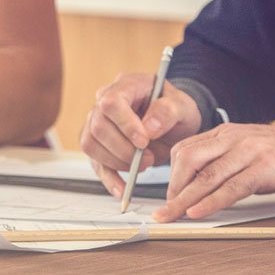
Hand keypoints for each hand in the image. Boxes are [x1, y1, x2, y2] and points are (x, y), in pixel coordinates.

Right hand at [79, 72, 201, 196]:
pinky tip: (122, 189)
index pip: (111, 103)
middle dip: (124, 149)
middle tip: (149, 158)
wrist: (172, 124)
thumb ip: (169, 111)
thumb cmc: (175, 111)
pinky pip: (94, 162)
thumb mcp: (183, 107)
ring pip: (91, 144)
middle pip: (98, 127)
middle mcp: (104, 101)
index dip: (124, 124)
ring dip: (117, 161)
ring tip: (142, 166)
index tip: (144, 142)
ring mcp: (97, 122)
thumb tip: (149, 127)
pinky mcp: (98, 144)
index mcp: (125, 85)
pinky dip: (108, 178)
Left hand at [153, 121, 274, 221]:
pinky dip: (211, 202)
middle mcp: (233, 139)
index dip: (172, 176)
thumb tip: (200, 186)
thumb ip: (225, 162)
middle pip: (188, 160)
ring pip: (207, 176)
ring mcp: (249, 152)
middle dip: (172, 188)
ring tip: (171, 216)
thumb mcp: (248, 150)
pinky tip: (198, 212)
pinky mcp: (266, 168)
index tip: (168, 197)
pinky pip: (232, 187)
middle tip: (165, 211)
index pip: (185, 150)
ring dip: (184, 199)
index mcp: (226, 134)